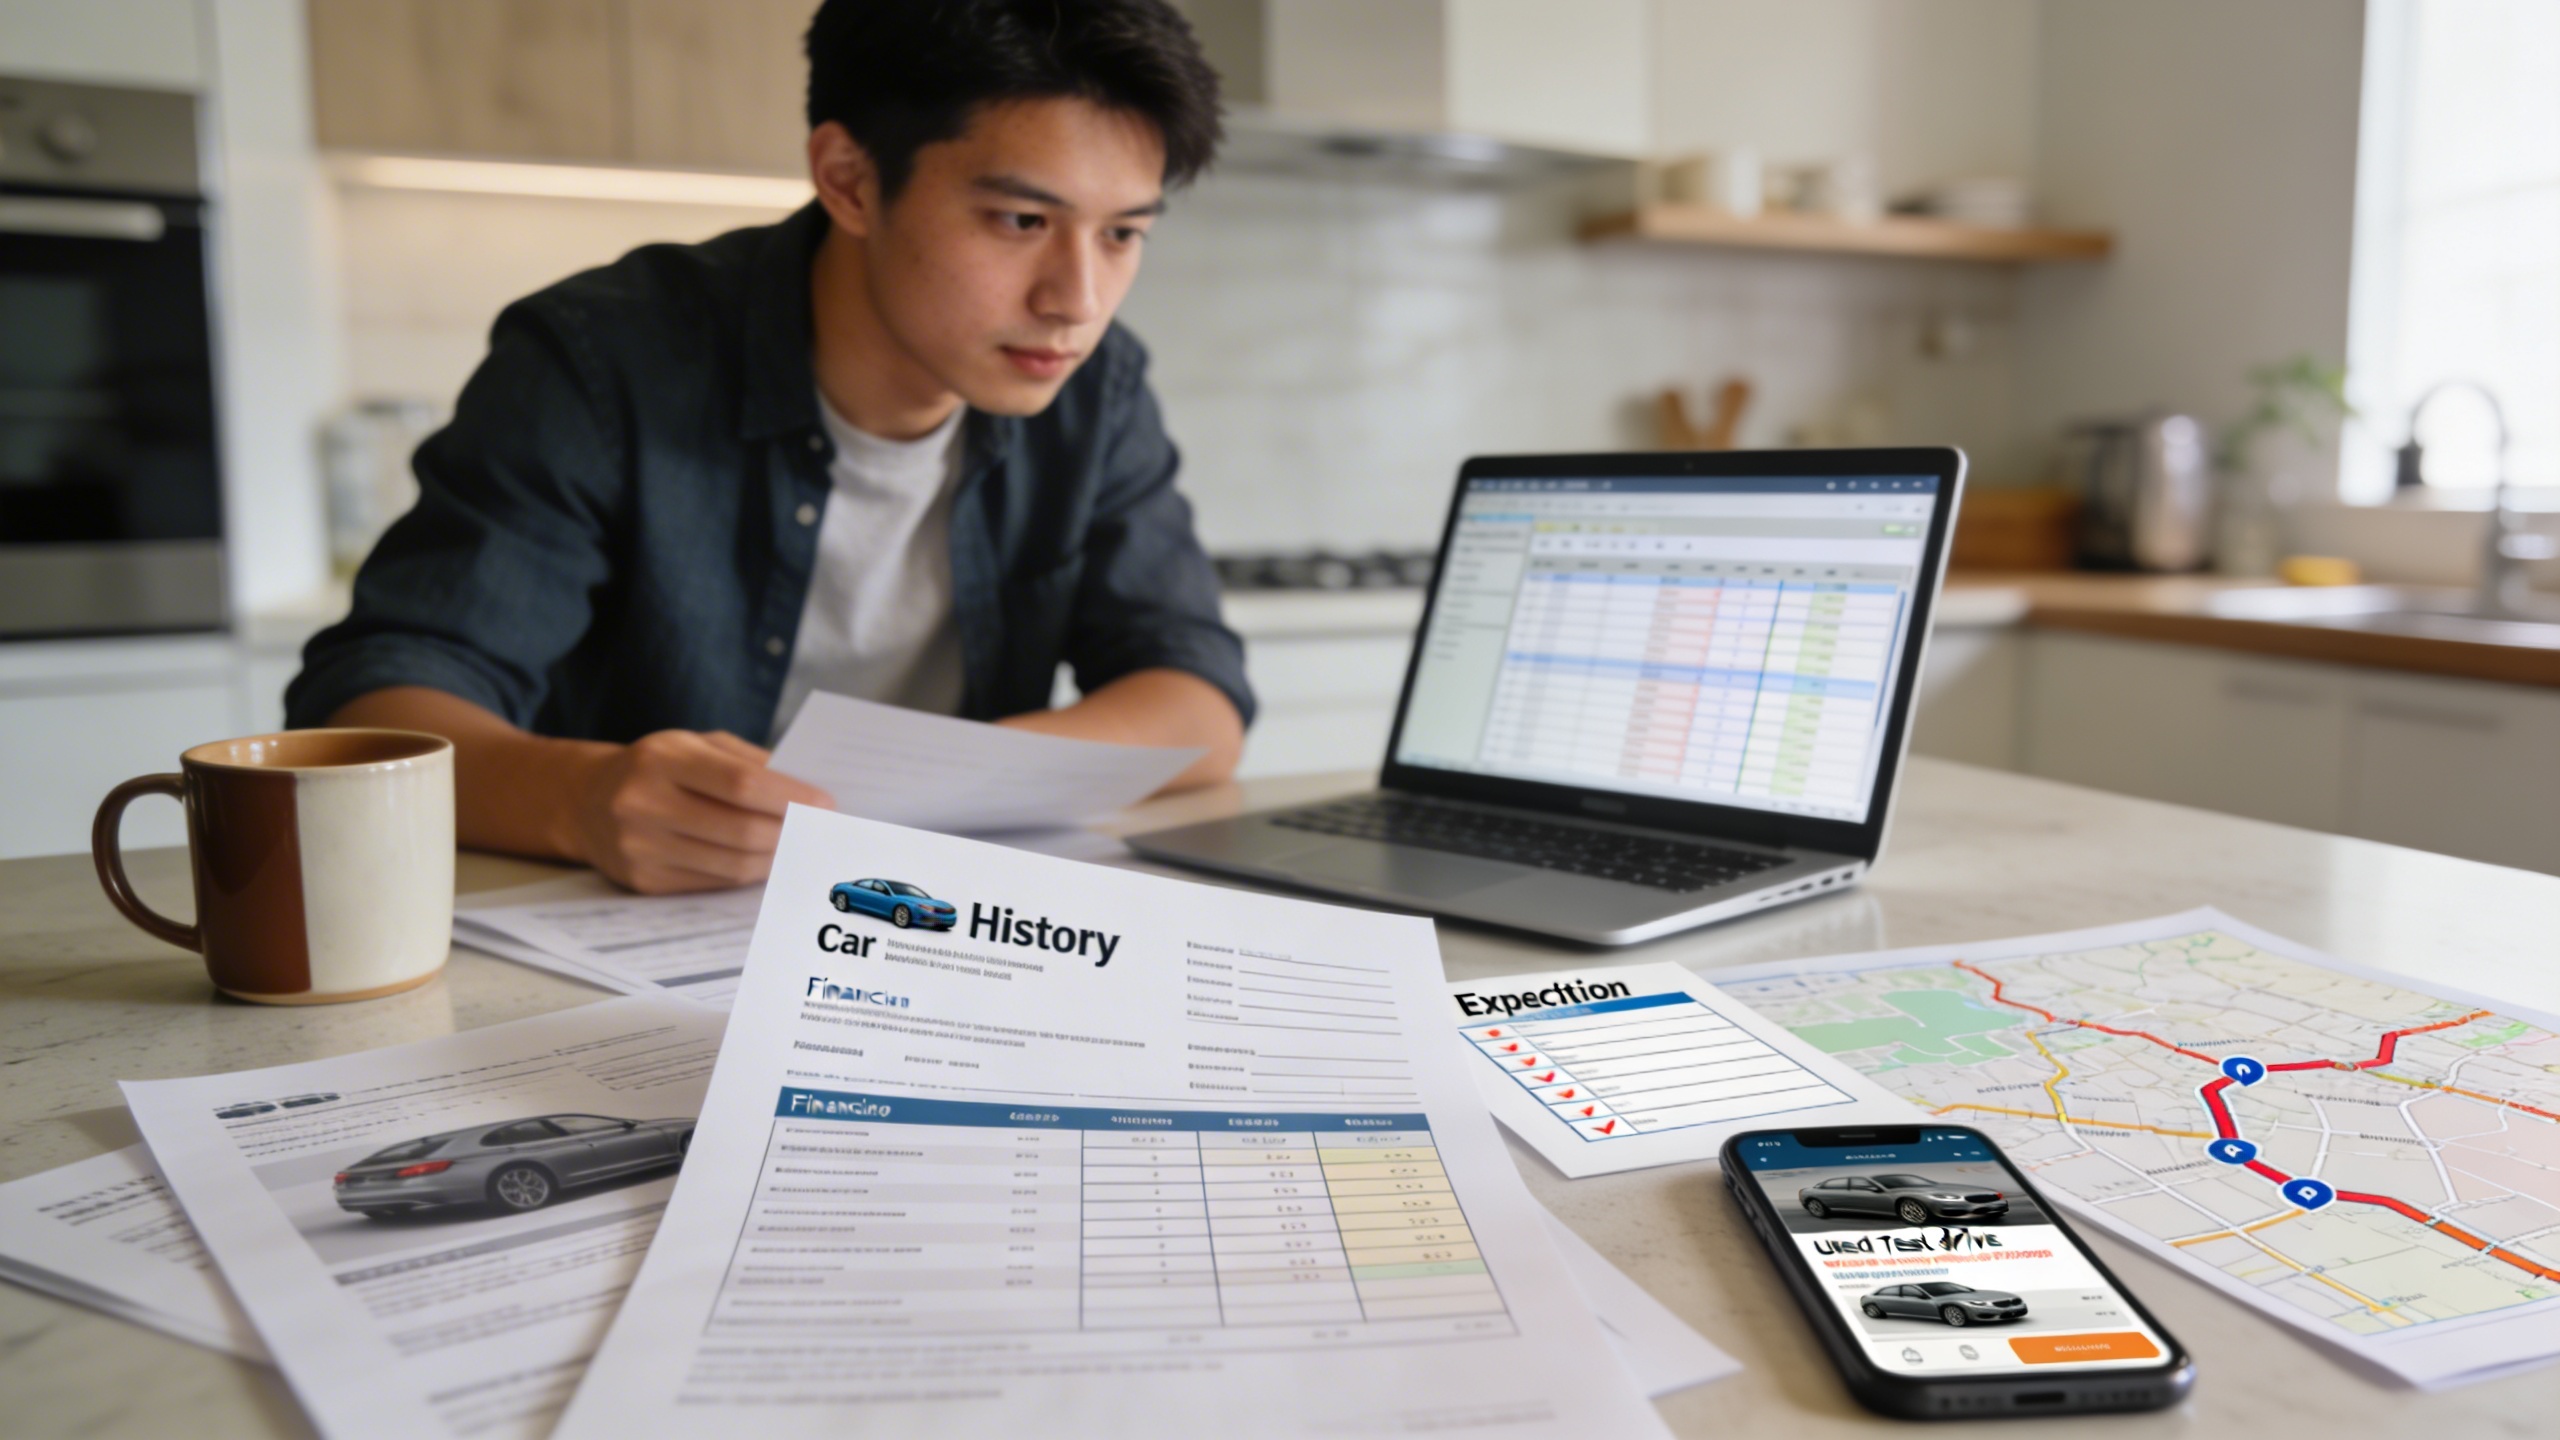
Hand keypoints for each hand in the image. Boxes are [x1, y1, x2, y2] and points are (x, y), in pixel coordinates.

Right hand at [564, 730, 832, 892]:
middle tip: (819, 831)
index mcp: (661, 759)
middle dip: (790, 832)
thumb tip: (808, 792)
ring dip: (776, 858)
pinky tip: (766, 861)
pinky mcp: (644, 881)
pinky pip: (713, 883)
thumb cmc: (658, 767)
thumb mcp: (695, 744)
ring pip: (731, 865)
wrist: (587, 800)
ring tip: (799, 845)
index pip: (740, 783)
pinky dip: (748, 873)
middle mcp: (643, 804)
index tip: (826, 804)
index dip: (790, 797)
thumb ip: (748, 762)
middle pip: (741, 831)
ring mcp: (640, 848)